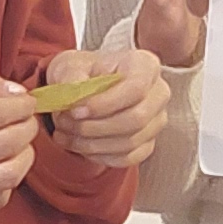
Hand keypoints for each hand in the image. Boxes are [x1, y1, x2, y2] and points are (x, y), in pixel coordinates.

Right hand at [0, 69, 37, 223]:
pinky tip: (0, 165)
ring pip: (8, 175)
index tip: (25, 101)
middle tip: (27, 119)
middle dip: (26, 127)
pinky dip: (8, 180)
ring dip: (25, 155)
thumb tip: (16, 93)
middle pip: (4, 143)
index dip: (18, 105)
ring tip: (21, 143)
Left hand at [38, 46, 168, 168]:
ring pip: (130, 142)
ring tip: (65, 133)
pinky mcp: (148, 143)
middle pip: (136, 119)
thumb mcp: (70, 66)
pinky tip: (79, 145)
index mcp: (145, 65)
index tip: (75, 111)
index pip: (136, 88)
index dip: (105, 104)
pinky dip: (99, 156)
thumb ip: (71, 78)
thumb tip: (74, 99)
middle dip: (94, 127)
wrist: (86, 89)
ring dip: (91, 144)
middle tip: (64, 123)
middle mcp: (158, 93)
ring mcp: (156, 121)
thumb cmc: (83, 73)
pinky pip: (127, 158)